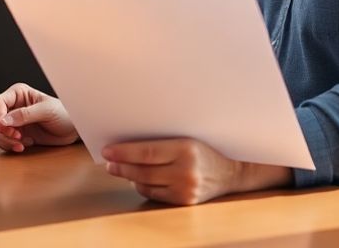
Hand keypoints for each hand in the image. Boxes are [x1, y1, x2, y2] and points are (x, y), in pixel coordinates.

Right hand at [0, 83, 77, 152]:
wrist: (72, 130)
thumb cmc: (63, 114)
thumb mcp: (46, 111)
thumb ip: (25, 114)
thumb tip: (3, 121)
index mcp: (18, 93)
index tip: (5, 127)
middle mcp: (12, 106)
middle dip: (2, 130)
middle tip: (17, 137)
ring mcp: (13, 121)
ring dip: (6, 140)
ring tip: (22, 143)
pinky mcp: (16, 134)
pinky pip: (3, 141)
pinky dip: (10, 145)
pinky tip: (25, 145)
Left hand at [102, 138, 292, 204]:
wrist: (232, 171)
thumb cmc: (204, 148)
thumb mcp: (185, 137)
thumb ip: (160, 140)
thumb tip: (126, 143)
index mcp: (186, 148)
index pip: (146, 152)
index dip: (123, 152)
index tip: (107, 150)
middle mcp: (186, 171)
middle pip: (143, 170)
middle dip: (121, 166)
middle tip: (108, 162)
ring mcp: (186, 189)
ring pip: (146, 184)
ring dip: (130, 176)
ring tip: (120, 168)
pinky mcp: (185, 201)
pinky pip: (155, 195)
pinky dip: (144, 186)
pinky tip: (139, 178)